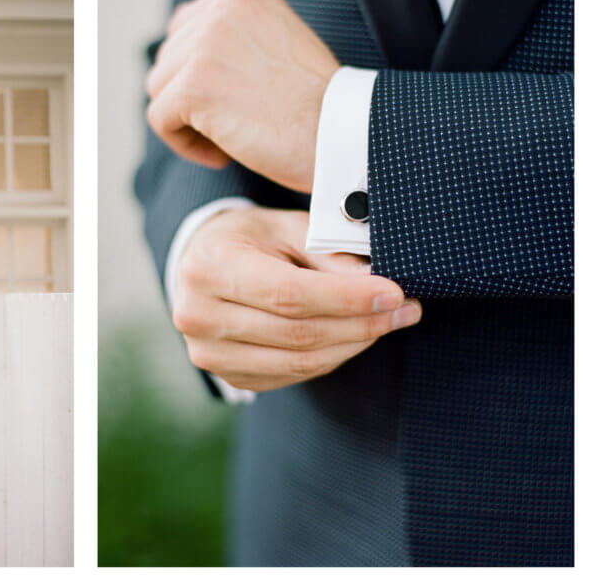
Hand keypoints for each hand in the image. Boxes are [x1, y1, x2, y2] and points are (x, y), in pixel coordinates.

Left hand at [145, 0, 340, 193]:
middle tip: (235, 124)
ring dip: (187, 122)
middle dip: (192, 99)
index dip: (198, 74)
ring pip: (159, 88)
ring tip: (230, 139)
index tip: (233, 101)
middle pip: (168, 60)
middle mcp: (222, 8)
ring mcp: (205, 43)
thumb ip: (232, 37)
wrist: (342, 135)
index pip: (185, 28)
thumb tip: (177, 50)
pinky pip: (160, 119)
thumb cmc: (317, 106)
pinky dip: (185, 145)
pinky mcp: (192, 84)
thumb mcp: (277, 46)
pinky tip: (223, 155)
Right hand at [171, 206, 421, 390]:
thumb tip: (371, 282)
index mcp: (209, 268)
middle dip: (361, 323)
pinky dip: (331, 358)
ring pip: (299, 362)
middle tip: (404, 309)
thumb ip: (324, 252)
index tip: (394, 293)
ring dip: (353, 344)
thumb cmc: (247, 239)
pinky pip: (292, 376)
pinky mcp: (227, 375)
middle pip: (298, 333)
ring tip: (386, 322)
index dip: (346, 298)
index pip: (288, 293)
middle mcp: (198, 316)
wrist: (201, 264)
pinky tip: (351, 336)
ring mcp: (208, 353)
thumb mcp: (284, 227)